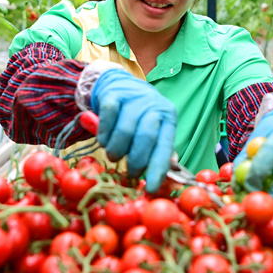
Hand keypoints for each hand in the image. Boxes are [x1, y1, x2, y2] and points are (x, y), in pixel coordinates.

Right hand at [90, 69, 176, 192]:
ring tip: (114, 155)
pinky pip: (108, 119)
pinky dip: (104, 135)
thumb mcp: (154, 129)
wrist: (119, 83)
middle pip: (145, 138)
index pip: (165, 146)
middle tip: (129, 172)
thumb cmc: (138, 114)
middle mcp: (154, 105)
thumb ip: (159, 150)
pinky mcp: (113, 94)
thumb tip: (167, 176)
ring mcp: (134, 98)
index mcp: (168, 117)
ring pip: (125, 131)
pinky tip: (105, 140)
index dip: (157, 169)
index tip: (149, 188)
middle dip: (135, 161)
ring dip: (116, 150)